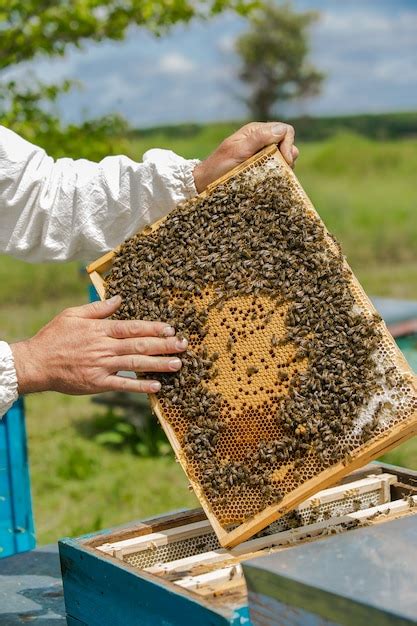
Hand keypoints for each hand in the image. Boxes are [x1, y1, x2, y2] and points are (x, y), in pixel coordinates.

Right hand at [11, 296, 186, 395]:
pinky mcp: (97, 383)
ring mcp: (102, 366)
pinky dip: (140, 386)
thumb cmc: (54, 337)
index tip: (171, 329)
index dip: (153, 328)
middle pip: (139, 346)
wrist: (36, 363)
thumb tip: (119, 298)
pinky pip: (122, 385)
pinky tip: (156, 387)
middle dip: (164, 345)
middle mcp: (104, 348)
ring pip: (135, 365)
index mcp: (100, 330)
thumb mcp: (72, 314)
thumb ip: (98, 309)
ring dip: (158, 364)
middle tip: (184, 345)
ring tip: (177, 364)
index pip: (132, 328)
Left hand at [192, 121, 298, 192]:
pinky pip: (277, 168)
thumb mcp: (237, 151)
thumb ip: (259, 138)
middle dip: (288, 156)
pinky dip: (279, 173)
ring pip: (284, 156)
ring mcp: (261, 154)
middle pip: (287, 143)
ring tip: (275, 177)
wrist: (205, 183)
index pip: (285, 130)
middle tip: (280, 171)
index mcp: (256, 132)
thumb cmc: (218, 168)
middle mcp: (260, 140)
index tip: (284, 160)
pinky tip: (272, 181)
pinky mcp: (260, 168)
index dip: (288, 144)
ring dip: (284, 166)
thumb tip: (281, 129)